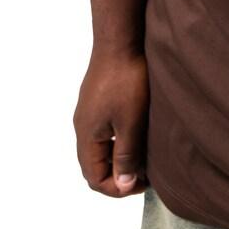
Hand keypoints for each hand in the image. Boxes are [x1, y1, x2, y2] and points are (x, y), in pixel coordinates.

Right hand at [73, 47, 149, 196]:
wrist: (120, 39)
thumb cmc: (126, 80)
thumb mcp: (130, 124)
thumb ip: (125, 156)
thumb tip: (122, 184)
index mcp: (86, 136)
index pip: (94, 178)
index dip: (117, 189)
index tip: (143, 184)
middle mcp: (82, 126)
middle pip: (95, 165)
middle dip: (118, 175)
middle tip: (146, 174)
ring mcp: (89, 111)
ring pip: (100, 147)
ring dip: (119, 157)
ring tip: (144, 155)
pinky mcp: (97, 99)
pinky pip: (103, 131)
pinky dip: (118, 140)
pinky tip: (138, 132)